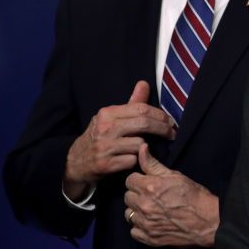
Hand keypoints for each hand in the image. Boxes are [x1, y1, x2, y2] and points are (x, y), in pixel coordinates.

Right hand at [64, 81, 174, 199]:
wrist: (76, 162)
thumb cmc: (100, 137)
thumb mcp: (112, 118)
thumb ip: (131, 103)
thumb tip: (144, 83)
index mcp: (108, 113)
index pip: (142, 109)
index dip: (160, 115)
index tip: (171, 121)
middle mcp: (105, 128)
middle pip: (144, 124)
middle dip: (163, 129)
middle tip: (172, 134)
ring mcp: (104, 146)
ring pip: (140, 144)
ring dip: (146, 147)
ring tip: (142, 148)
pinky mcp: (105, 164)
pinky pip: (133, 161)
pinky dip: (136, 161)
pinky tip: (131, 159)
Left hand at [124, 144, 218, 247]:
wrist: (207, 221)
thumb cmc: (194, 195)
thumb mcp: (175, 175)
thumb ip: (153, 164)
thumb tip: (142, 148)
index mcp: (150, 187)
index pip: (129, 180)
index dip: (139, 180)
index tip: (148, 182)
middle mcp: (144, 205)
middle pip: (127, 197)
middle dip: (137, 194)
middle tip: (152, 195)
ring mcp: (145, 223)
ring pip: (128, 214)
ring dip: (137, 210)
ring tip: (152, 209)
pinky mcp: (148, 237)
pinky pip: (133, 231)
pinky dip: (140, 227)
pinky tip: (152, 222)